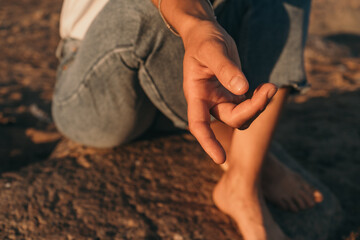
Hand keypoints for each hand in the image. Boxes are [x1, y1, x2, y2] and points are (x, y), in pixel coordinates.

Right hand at [182, 20, 276, 163]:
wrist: (205, 34)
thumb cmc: (203, 41)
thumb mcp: (213, 50)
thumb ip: (226, 69)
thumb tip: (243, 89)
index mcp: (196, 95)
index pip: (198, 124)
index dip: (208, 142)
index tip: (220, 159)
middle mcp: (208, 102)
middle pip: (230, 119)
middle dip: (252, 109)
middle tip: (270, 87)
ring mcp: (220, 100)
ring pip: (242, 116)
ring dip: (259, 105)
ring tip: (270, 86)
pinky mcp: (232, 95)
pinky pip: (248, 106)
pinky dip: (260, 99)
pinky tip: (266, 87)